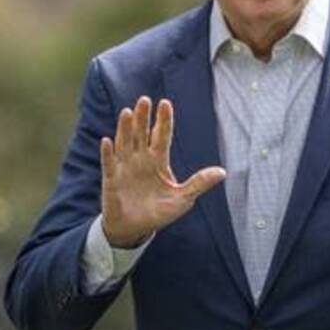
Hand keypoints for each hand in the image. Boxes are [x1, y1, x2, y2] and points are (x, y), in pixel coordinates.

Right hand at [100, 96, 225, 246]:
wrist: (136, 229)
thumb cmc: (159, 213)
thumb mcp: (183, 199)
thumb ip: (199, 183)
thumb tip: (222, 172)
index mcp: (158, 162)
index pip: (161, 136)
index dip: (163, 120)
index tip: (165, 103)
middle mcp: (141, 160)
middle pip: (141, 134)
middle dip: (142, 118)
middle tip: (144, 100)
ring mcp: (125, 168)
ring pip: (125, 143)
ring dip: (125, 129)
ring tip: (127, 112)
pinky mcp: (112, 180)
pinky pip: (109, 164)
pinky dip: (108, 154)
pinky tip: (107, 141)